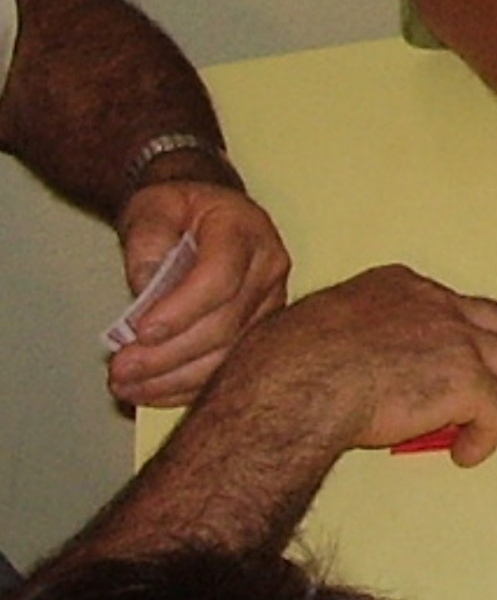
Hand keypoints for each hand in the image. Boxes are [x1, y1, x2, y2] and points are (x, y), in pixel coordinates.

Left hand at [109, 181, 290, 406]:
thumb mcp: (152, 206)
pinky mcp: (260, 330)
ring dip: (176, 377)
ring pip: (230, 353)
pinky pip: (229, 364)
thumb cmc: (179, 210)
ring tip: (129, 386)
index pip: (220, 277)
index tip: (140, 332)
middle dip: (169, 353)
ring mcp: (271, 302)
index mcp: (245, 229)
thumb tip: (145, 291)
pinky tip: (154, 392)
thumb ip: (147, 239)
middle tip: (122, 369)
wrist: (205, 214)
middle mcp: (269, 267)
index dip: (181, 309)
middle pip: (225, 324)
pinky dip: (189, 385)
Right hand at [209, 264, 496, 465]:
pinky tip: (465, 453)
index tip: (439, 374)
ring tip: (482, 428)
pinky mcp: (468, 379)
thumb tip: (353, 371)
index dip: (455, 344)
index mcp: (400, 286)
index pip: (453, 307)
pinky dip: (490, 435)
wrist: (292, 384)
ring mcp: (458, 338)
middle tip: (479, 399)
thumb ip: (355, 341)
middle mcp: (437, 303)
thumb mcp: (323, 329)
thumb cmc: (284, 364)